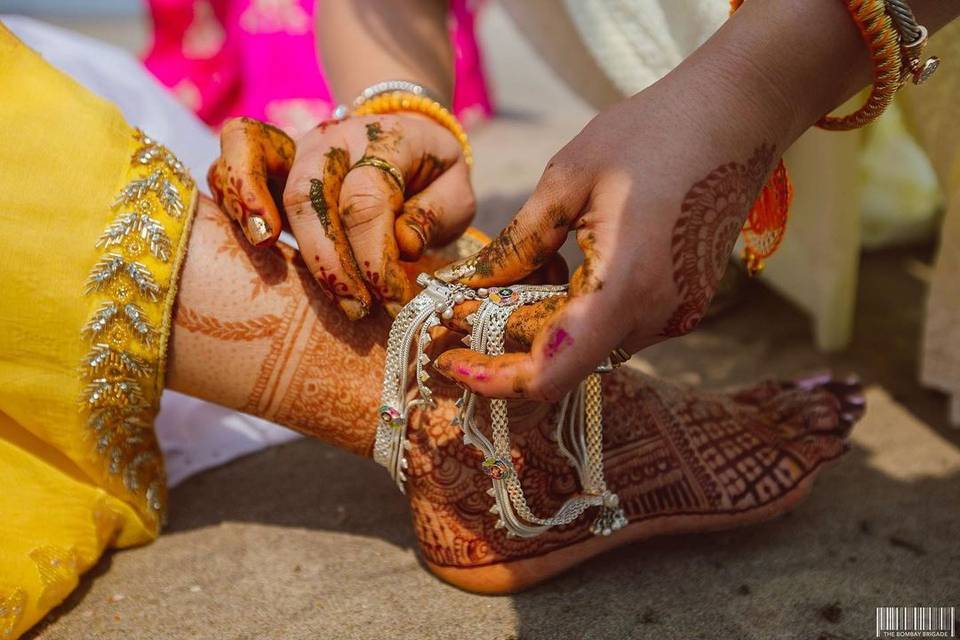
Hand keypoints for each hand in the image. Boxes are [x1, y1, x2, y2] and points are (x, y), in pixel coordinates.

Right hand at [208, 114, 474, 318]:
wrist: (406, 132)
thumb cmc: (432, 175)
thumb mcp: (455, 191)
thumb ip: (436, 214)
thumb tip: (401, 244)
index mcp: (386, 142)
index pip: (368, 201)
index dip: (376, 259)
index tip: (393, 302)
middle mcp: (336, 139)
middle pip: (312, 194)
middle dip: (327, 261)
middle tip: (353, 308)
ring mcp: (300, 144)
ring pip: (264, 164)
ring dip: (260, 213)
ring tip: (269, 256)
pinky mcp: (275, 156)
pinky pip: (237, 150)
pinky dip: (230, 183)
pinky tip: (244, 229)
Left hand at [431, 56, 794, 400]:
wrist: (735, 116)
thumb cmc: (651, 133)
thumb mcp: (567, 180)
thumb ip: (518, 244)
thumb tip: (469, 285)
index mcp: (623, 288)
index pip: (550, 375)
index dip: (495, 380)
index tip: (453, 359)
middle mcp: (656, 317)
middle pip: (564, 360)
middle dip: (509, 340)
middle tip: (468, 301)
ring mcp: (676, 316)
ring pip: (588, 346)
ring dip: (545, 320)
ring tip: (530, 263)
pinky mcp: (684, 305)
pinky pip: (616, 326)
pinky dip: (579, 310)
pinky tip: (569, 263)